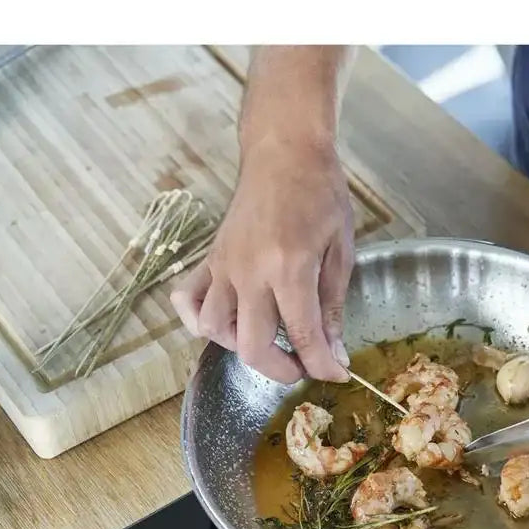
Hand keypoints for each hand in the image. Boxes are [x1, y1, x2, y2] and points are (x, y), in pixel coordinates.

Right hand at [171, 141, 352, 383]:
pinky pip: (187, 299)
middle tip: (303, 364)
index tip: (336, 376)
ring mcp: (223, 266)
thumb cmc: (320, 195)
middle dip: (281, 370)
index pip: (302, 335)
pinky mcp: (209, 259)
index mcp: (289, 268)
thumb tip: (334, 352)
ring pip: (213, 330)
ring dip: (242, 346)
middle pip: (251, 346)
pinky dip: (200, 320)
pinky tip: (225, 322)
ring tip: (270, 338)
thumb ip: (333, 305)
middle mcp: (249, 272)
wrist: (284, 152)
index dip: (322, 365)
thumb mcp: (341, 249)